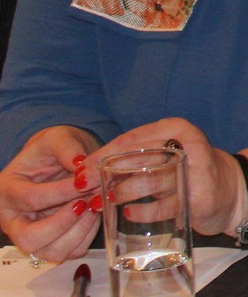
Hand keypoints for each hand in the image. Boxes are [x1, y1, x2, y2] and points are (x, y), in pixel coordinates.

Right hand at [0, 126, 102, 263]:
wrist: (56, 163)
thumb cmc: (51, 151)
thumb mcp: (56, 138)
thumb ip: (67, 147)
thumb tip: (81, 165)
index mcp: (7, 190)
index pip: (30, 199)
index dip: (60, 193)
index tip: (85, 183)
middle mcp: (13, 220)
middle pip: (29, 239)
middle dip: (63, 223)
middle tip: (85, 202)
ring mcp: (31, 235)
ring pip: (51, 252)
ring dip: (79, 231)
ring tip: (94, 205)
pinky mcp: (52, 244)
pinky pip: (71, 251)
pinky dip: (88, 235)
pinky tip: (95, 213)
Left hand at [90, 120, 243, 238]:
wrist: (231, 191)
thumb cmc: (187, 170)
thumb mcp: (166, 154)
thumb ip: (134, 157)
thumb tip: (85, 171)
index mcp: (177, 128)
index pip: (131, 139)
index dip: (102, 155)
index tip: (80, 171)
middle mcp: (189, 145)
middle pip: (138, 159)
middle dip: (105, 175)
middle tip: (83, 189)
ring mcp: (196, 171)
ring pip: (149, 181)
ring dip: (121, 194)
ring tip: (102, 203)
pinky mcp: (200, 198)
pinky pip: (162, 207)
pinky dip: (141, 212)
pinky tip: (128, 214)